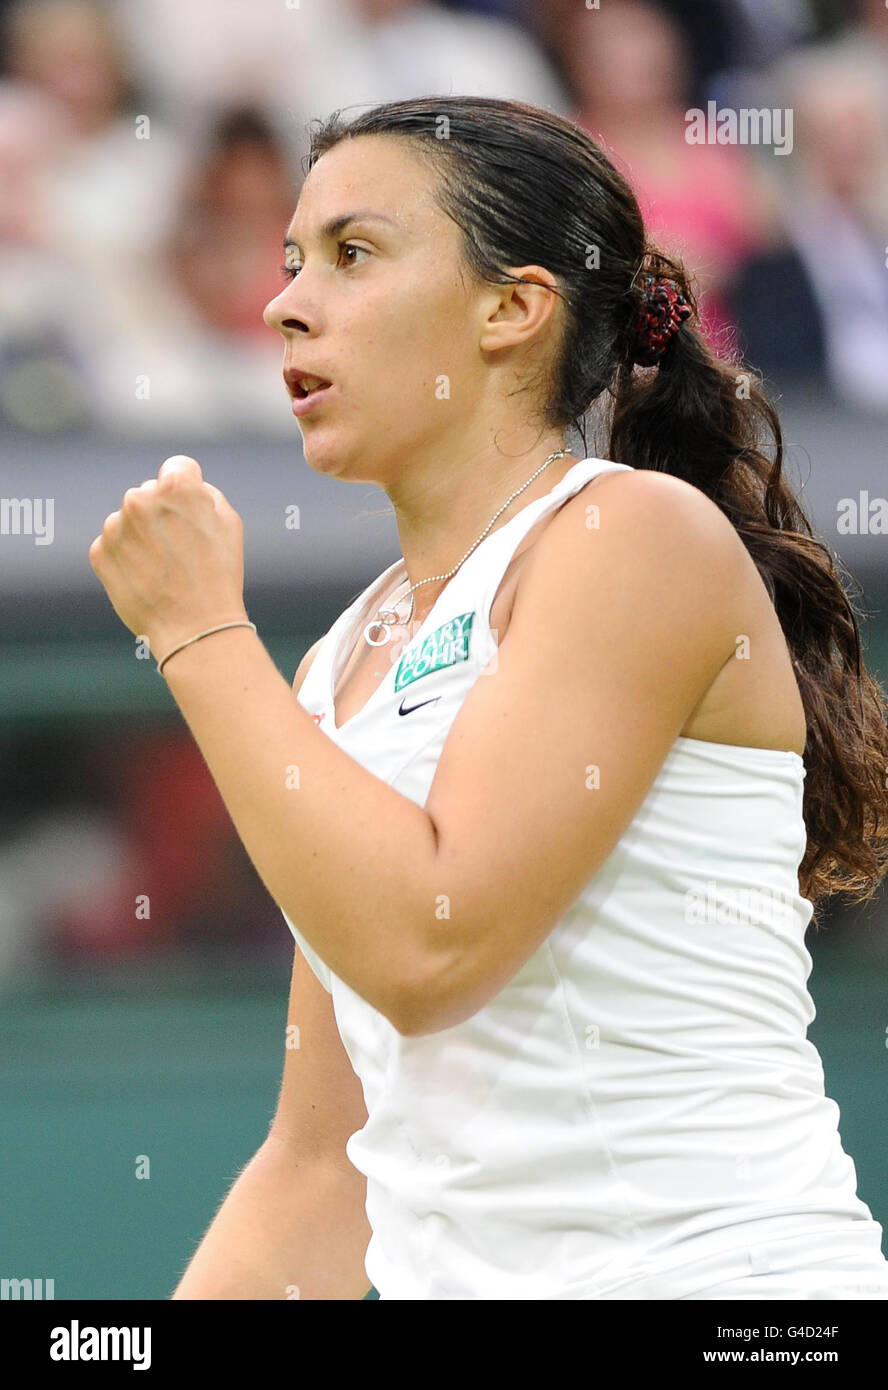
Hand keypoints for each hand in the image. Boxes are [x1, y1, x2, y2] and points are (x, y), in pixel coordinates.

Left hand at [88, 456, 248, 659]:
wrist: (194, 628)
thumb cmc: (219, 576)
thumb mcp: (229, 524)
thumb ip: (204, 493)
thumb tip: (186, 487)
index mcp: (175, 487)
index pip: (177, 468)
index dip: (189, 490)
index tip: (192, 514)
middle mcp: (139, 499)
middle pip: (149, 494)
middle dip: (162, 514)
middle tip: (181, 549)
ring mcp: (115, 526)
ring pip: (128, 519)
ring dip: (142, 535)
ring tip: (164, 567)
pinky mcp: (99, 552)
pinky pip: (113, 544)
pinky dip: (127, 557)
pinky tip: (147, 577)